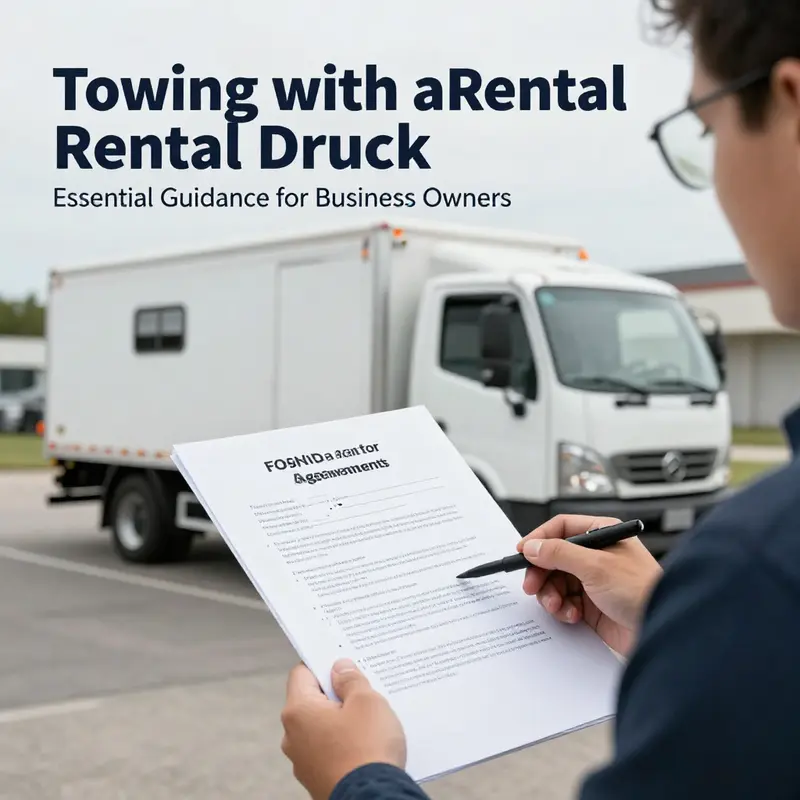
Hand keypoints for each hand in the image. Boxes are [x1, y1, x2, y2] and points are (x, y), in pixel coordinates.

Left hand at [281, 659, 406, 799]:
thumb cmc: (367, 749)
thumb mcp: (366, 701)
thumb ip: (351, 680)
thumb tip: (340, 668)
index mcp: (298, 711)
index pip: (302, 673)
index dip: (323, 664)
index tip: (343, 663)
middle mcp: (292, 736)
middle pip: (312, 701)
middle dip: (336, 693)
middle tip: (362, 690)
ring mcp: (303, 761)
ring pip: (321, 727)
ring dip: (341, 720)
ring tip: (369, 720)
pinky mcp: (316, 779)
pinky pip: (328, 750)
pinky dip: (343, 743)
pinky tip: (366, 744)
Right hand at [517, 515, 662, 656]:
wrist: (662, 631)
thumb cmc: (643, 591)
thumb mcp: (596, 566)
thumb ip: (560, 553)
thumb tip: (533, 546)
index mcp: (602, 534)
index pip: (561, 527)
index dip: (540, 539)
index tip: (522, 552)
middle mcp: (597, 555)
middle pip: (554, 557)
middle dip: (541, 572)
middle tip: (532, 586)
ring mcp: (594, 580)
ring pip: (556, 581)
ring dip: (551, 594)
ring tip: (558, 606)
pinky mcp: (592, 605)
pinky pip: (565, 602)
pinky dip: (563, 609)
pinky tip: (572, 616)